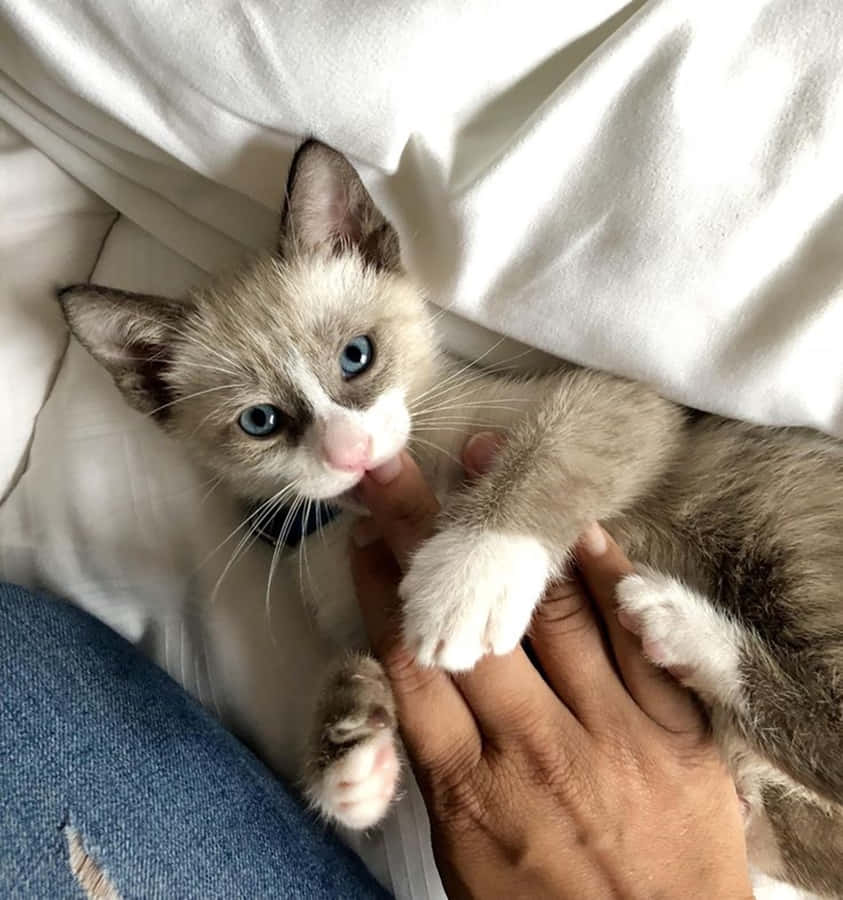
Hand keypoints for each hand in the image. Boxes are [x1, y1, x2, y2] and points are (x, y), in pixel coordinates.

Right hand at [350, 437, 752, 899]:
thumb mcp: (462, 855)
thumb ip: (437, 765)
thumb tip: (413, 678)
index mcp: (467, 787)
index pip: (413, 660)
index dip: (385, 586)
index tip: (371, 533)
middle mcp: (533, 748)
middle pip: (469, 618)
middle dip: (428, 533)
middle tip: (400, 469)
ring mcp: (612, 735)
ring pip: (553, 610)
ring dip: (513, 530)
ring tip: (486, 464)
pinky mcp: (677, 733)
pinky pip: (636, 635)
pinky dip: (606, 573)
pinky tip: (577, 524)